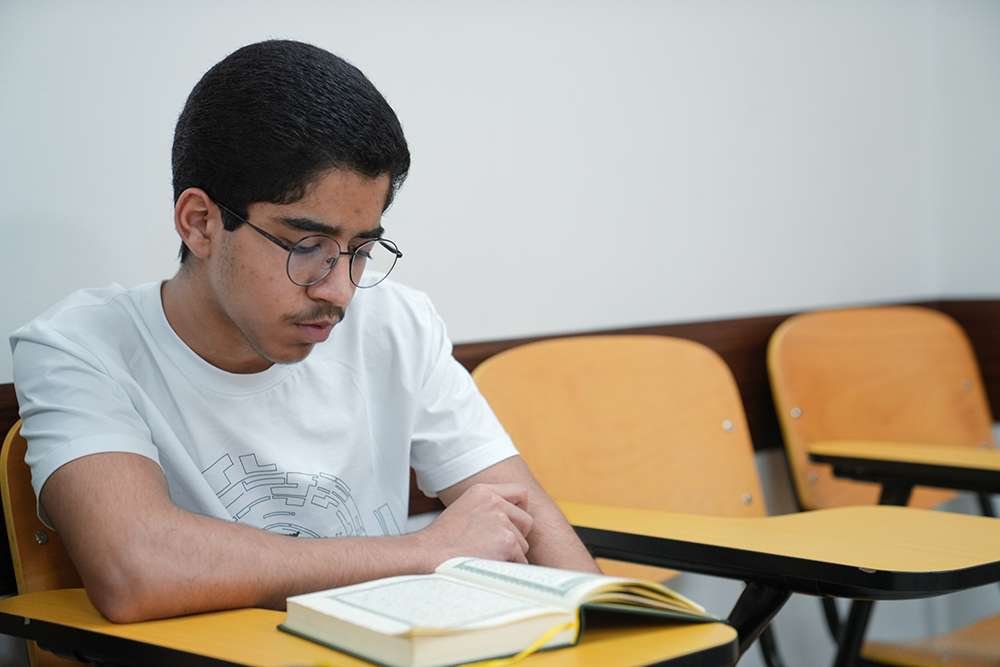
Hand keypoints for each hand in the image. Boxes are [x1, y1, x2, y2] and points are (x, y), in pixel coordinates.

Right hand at [413, 483, 534, 569]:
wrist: (428, 556)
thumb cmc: (442, 540)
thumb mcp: (464, 509)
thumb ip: (487, 508)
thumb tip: (511, 520)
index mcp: (483, 492)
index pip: (520, 493)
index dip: (519, 510)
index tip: (512, 523)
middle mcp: (494, 502)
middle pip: (526, 521)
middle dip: (516, 536)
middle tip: (495, 546)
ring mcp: (502, 521)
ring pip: (523, 544)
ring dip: (510, 555)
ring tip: (484, 556)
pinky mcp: (507, 542)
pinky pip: (521, 560)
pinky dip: (508, 568)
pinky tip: (488, 566)